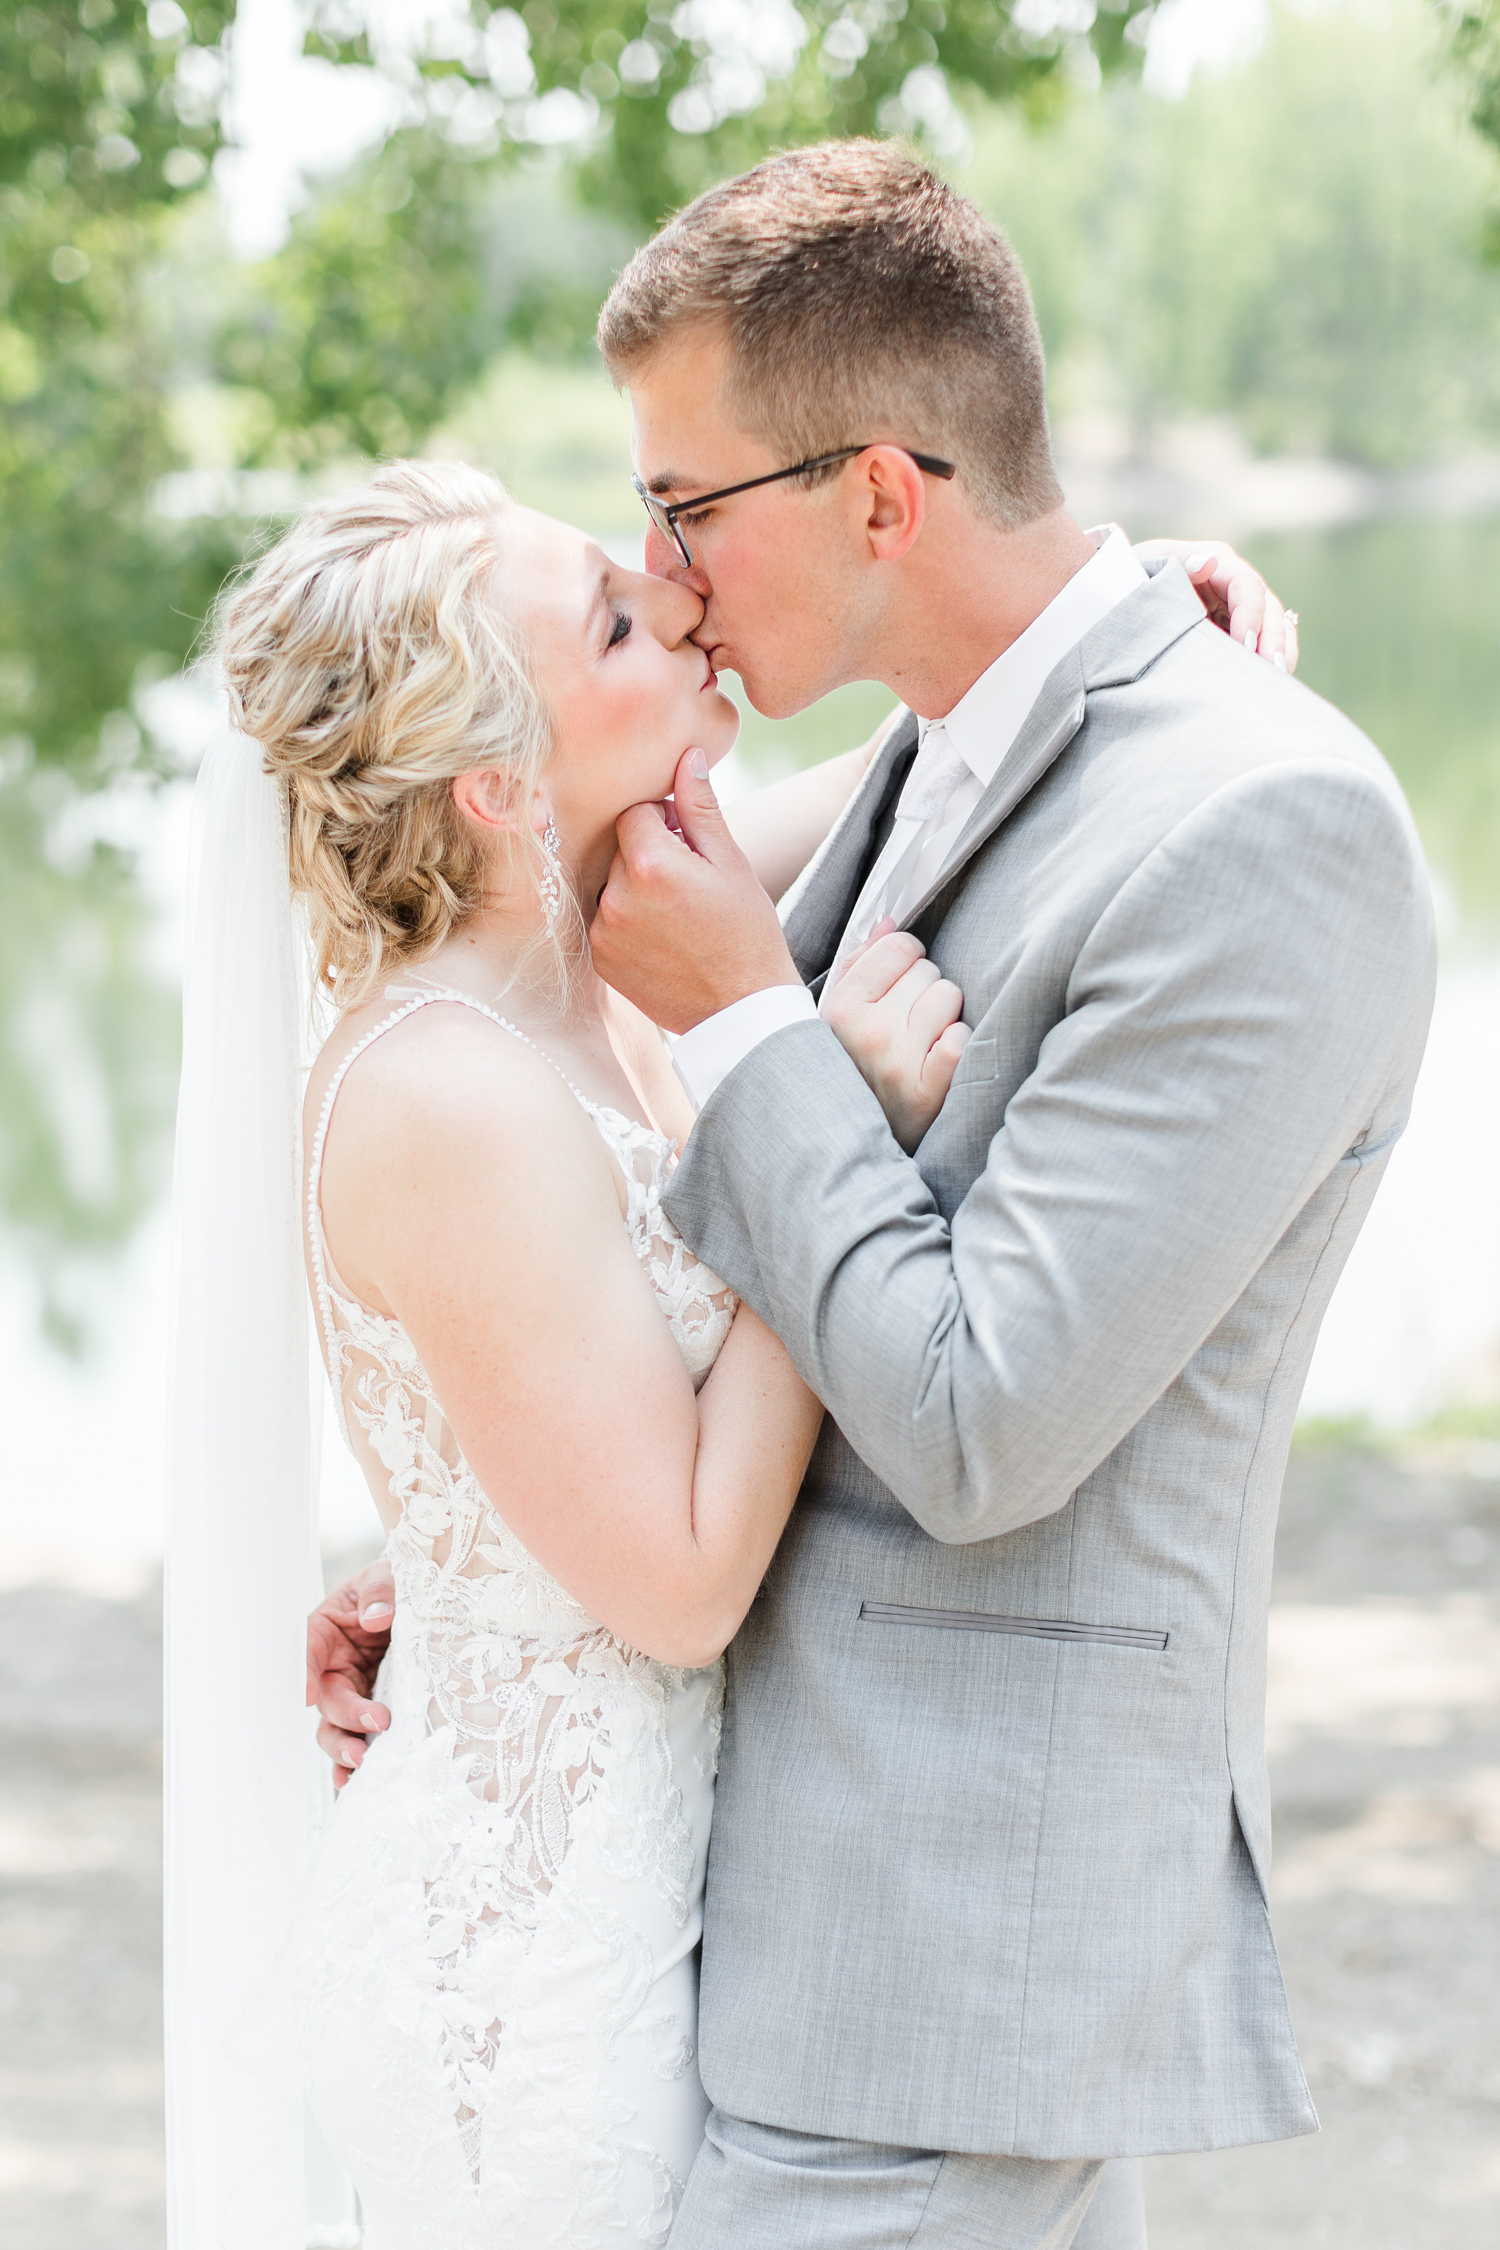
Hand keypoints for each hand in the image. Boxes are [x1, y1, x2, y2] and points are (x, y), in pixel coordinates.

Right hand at [307, 1559, 394, 1787]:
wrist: (425, 1601)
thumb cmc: (396, 1582)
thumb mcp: (387, 1575)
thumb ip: (380, 1591)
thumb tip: (375, 1617)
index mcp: (326, 1630)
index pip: (307, 1648)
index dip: (303, 1671)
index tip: (306, 1694)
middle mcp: (332, 1666)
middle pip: (327, 1697)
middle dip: (347, 1715)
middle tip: (377, 1721)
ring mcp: (351, 1692)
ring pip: (335, 1726)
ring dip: (344, 1746)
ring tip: (361, 1761)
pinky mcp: (370, 1710)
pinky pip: (355, 1739)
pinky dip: (351, 1763)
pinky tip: (354, 1782)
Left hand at [591, 748, 803, 1033]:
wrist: (741, 1010)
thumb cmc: (747, 932)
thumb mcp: (732, 863)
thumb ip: (700, 807)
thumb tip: (686, 756)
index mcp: (651, 863)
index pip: (634, 812)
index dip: (663, 821)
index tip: (689, 846)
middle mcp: (616, 896)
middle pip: (619, 848)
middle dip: (648, 854)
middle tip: (688, 884)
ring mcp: (603, 931)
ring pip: (610, 884)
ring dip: (634, 887)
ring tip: (676, 915)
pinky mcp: (600, 960)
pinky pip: (604, 920)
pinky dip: (626, 921)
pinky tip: (662, 938)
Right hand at [821, 921, 970, 1153]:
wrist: (846, 1146)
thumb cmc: (849, 1072)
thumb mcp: (837, 1019)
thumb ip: (861, 965)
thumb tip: (887, 922)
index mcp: (840, 1008)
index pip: (898, 946)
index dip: (905, 961)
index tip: (899, 984)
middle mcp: (867, 1031)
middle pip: (928, 970)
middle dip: (923, 991)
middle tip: (908, 1025)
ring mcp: (897, 1062)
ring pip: (949, 997)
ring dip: (943, 1016)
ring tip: (923, 1043)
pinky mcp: (927, 1091)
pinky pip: (962, 1038)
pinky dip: (957, 1046)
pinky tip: (938, 1063)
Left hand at [1136, 539, 1298, 672]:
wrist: (1118, 602)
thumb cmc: (1130, 580)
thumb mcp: (1146, 566)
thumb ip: (1176, 564)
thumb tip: (1208, 563)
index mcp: (1216, 563)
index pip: (1246, 586)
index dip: (1251, 614)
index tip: (1245, 645)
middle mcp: (1234, 584)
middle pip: (1268, 609)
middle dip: (1274, 640)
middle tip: (1273, 669)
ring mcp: (1239, 610)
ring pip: (1274, 629)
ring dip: (1279, 655)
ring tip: (1277, 681)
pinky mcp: (1237, 634)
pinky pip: (1263, 647)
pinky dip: (1267, 666)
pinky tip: (1266, 686)